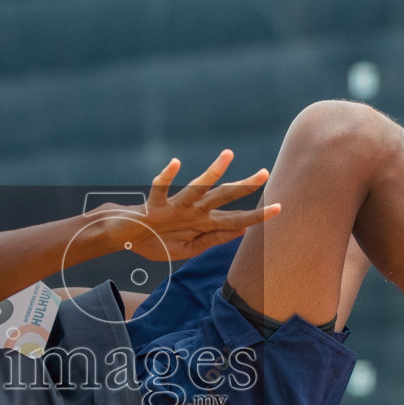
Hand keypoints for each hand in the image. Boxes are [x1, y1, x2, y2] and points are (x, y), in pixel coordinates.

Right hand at [90, 151, 279, 261]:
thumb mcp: (189, 249)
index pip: (234, 219)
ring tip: (228, 155)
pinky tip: (176, 163)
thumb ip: (213, 239)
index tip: (279, 207)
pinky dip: (167, 176)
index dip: (256, 216)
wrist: (124, 236)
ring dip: (212, 172)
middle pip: (223, 196)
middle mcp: (193, 211)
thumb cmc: (157, 242)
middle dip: (244, 187)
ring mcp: (175, 206)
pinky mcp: (154, 205)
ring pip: (197, 188)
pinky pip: (161, 188)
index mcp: (203, 223)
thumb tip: (241, 231)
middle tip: (265, 173)